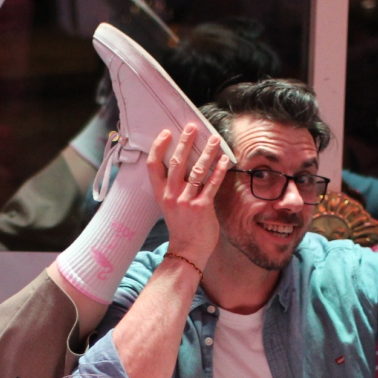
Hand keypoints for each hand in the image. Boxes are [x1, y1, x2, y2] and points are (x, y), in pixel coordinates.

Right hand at [147, 124, 231, 266]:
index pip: (153, 166)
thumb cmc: (181, 227)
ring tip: (215, 139)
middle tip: (192, 127)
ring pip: (196, 170)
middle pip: (176, 162)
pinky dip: (219, 170)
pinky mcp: (202, 207)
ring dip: (207, 152)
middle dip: (185, 142)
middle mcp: (172, 195)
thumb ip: (174, 187)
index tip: (166, 133)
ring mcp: (186, 201)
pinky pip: (212, 184)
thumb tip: (184, 165)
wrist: (187, 250)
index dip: (158, 147)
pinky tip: (224, 159)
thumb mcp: (170, 205)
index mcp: (161, 194)